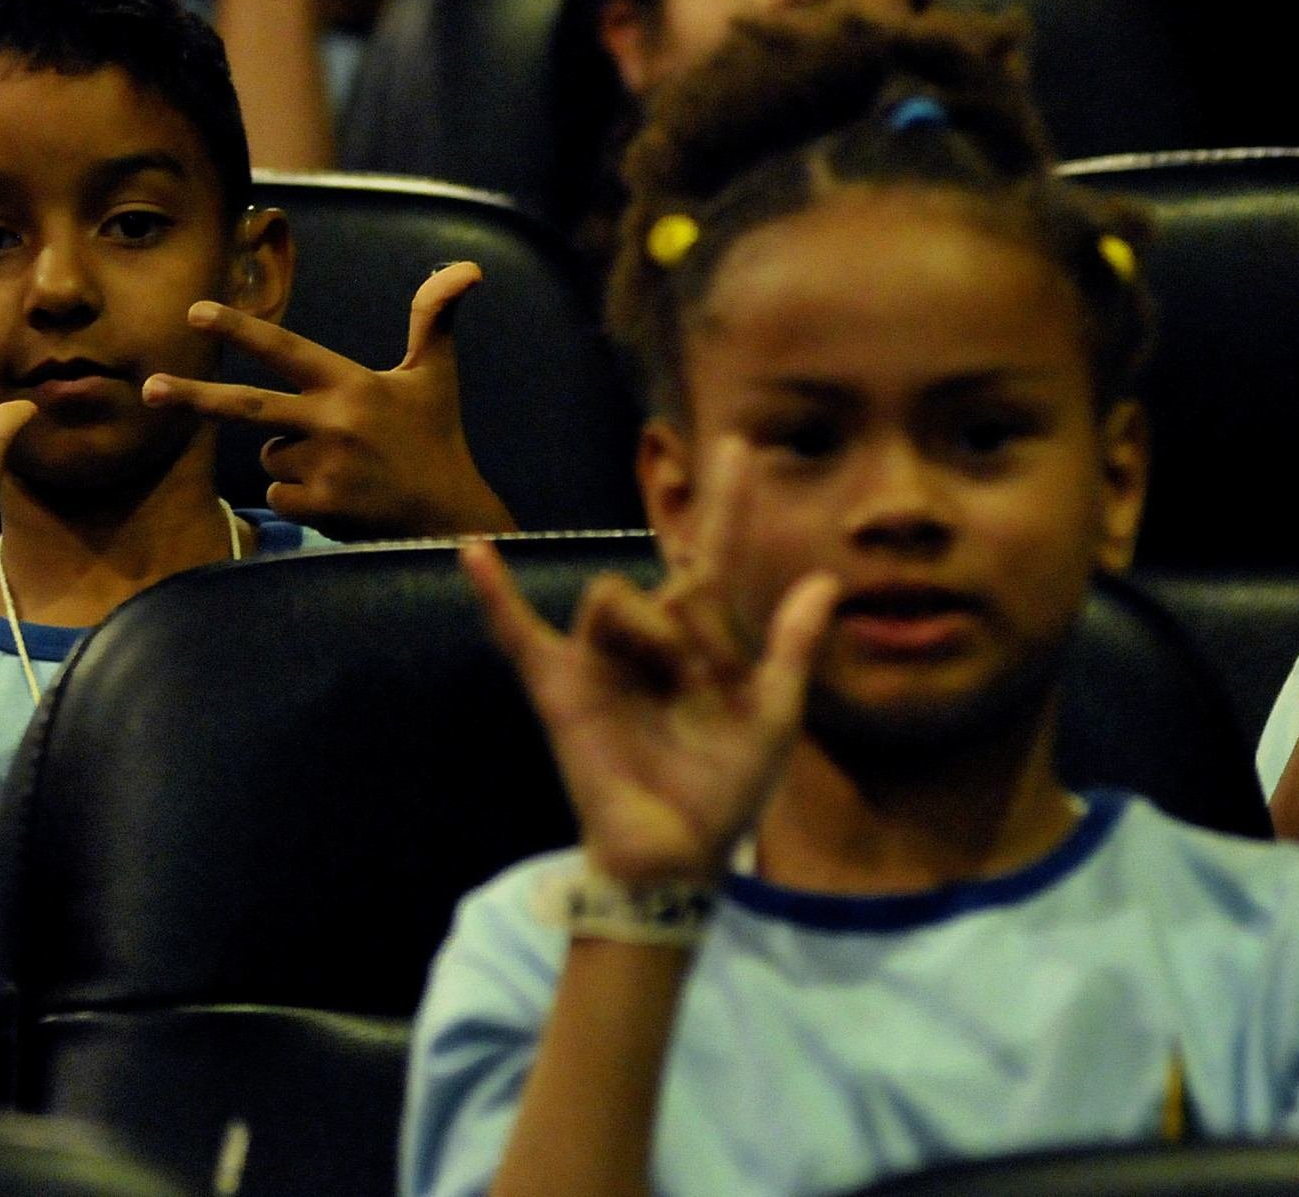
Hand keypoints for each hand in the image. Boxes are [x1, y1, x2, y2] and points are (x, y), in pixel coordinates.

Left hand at [142, 261, 514, 537]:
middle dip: (193, 395)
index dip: (239, 328)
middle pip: (247, 407)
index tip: (196, 311)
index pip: (286, 348)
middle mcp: (334, 422)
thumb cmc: (437, 439)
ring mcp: (325, 468)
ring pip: (269, 455)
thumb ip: (435, 318)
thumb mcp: (435, 375)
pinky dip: (297, 495)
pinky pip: (277, 495)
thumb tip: (469, 267)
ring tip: (340, 464)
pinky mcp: (322, 508)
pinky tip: (337, 496)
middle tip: (149, 388)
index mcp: (352, 384)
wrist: (452, 515)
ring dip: (289, 458)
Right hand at [459, 440, 835, 886]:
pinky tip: (475, 553)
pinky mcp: (559, 687)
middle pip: (665, 583)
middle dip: (689, 622)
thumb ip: (790, 647)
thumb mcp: (772, 718)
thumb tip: (823, 579)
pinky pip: (517, 633)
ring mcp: (600, 658)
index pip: (711, 553)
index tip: (738, 444)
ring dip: (644, 634)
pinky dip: (494, 595)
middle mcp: (648, 637)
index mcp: (702, 640)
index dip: (726, 502)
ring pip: (612, 598)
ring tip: (663, 686)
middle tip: (704, 677)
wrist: (674, 855)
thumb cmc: (724, 793)